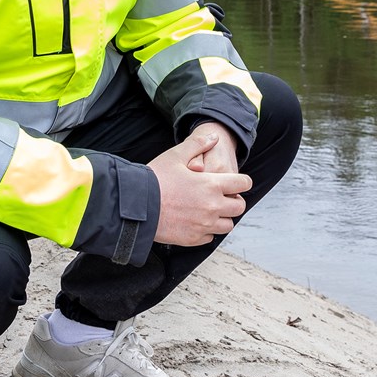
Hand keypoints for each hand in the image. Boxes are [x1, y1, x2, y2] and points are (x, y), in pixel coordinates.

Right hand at [150, 128, 251, 246]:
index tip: (236, 182)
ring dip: (222, 217)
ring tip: (209, 210)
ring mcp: (203, 225)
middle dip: (234, 201)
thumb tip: (214, 137)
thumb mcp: (176, 156)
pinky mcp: (192, 239)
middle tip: (223, 197)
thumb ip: (198, 144)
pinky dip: (207, 230)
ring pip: (227, 225)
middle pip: (239, 207)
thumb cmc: (154, 179)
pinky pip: (209, 237)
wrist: (134, 207)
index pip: (243, 184)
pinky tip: (196, 221)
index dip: (242, 181)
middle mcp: (212, 207)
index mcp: (212, 185)